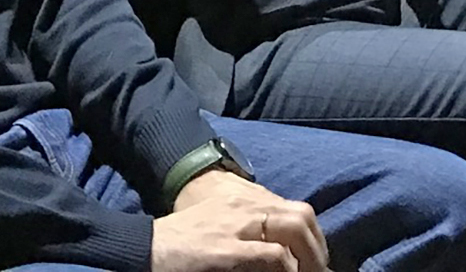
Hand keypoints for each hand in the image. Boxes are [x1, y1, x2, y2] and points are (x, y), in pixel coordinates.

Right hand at [157, 170, 327, 271]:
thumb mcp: (221, 224)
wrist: (148, 246)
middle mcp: (246, 207)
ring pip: (292, 230)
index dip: (314, 238)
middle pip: (301, 216)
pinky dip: (286, 268)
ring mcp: (237, 226)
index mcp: (247, 201)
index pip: (296, 211)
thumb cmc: (183, 239)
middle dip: (317, 247)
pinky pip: (272, 256)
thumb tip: (279, 252)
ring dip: (307, 258)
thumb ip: (249, 229)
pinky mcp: (227, 249)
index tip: (318, 261)